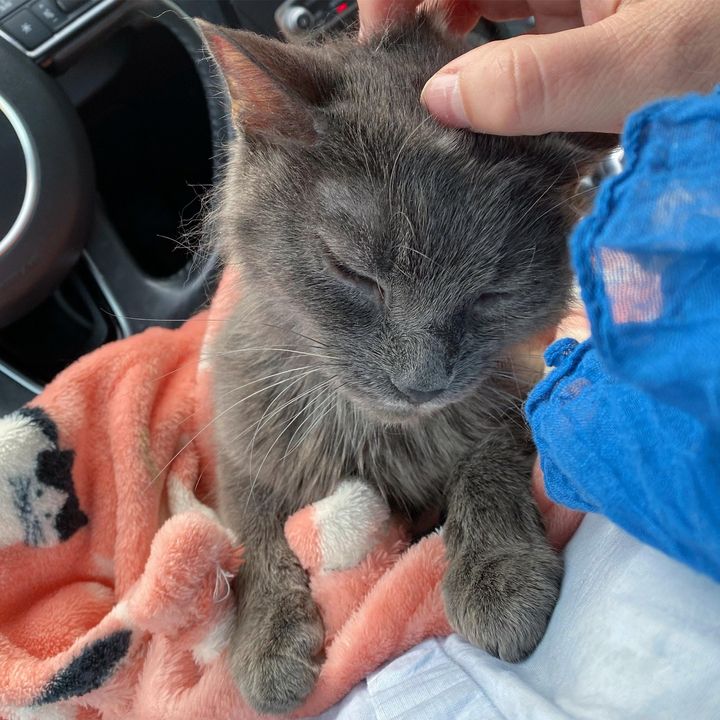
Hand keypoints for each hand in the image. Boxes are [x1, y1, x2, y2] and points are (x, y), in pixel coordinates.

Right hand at [358, 0, 719, 134]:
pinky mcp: (608, 13)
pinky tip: (510, 111)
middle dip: (429, 27)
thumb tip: (440, 101)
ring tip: (457, 113)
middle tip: (414, 96)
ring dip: (470, 55)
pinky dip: (516, 71)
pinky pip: (540, 31)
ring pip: (499, 4)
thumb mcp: (653, 61)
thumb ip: (538, 81)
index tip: (380, 47)